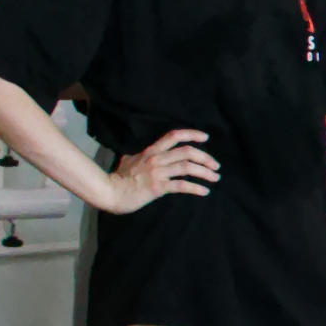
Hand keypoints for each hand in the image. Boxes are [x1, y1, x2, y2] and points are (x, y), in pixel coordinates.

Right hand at [92, 127, 220, 217]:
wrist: (109, 191)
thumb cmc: (119, 178)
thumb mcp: (130, 160)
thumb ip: (140, 156)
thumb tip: (143, 154)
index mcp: (151, 151)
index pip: (174, 136)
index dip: (192, 134)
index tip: (205, 137)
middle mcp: (156, 158)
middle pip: (187, 152)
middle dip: (206, 158)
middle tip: (216, 165)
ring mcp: (157, 172)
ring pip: (187, 167)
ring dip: (205, 172)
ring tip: (215, 178)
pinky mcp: (158, 187)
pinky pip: (182, 186)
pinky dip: (196, 188)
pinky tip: (204, 191)